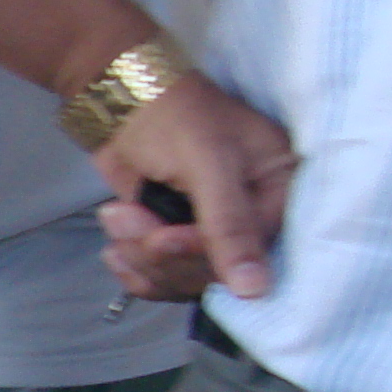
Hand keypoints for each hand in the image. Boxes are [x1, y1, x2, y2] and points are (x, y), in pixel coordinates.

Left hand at [92, 75, 298, 300]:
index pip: (256, 251)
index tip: (160, 238)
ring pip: (185, 278)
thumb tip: (255, 291)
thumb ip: (229, 225)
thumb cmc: (172, 116)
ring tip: (116, 218)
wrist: (119, 101)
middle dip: (162, 254)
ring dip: (141, 258)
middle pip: (217, 272)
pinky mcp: (178, 238)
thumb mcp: (207, 163)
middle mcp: (252, 214)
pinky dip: (134, 270)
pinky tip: (114, 250)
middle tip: (125, 221)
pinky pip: (164, 278)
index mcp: (277, 188)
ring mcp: (213, 230)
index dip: (203, 254)